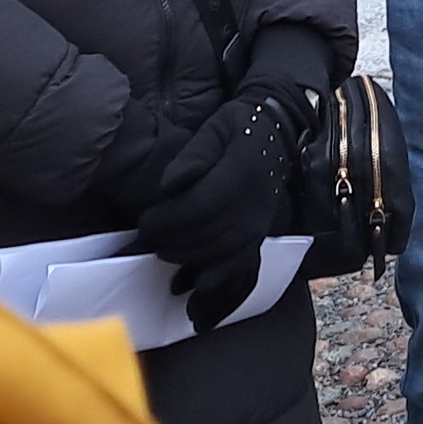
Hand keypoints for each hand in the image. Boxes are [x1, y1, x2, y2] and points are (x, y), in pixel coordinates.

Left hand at [134, 88, 298, 330]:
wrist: (277, 133)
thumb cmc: (239, 127)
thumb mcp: (215, 127)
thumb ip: (192, 155)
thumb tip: (169, 185)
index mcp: (240, 174)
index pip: (199, 206)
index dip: (168, 220)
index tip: (144, 224)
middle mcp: (253, 206)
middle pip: (209, 236)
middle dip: (172, 245)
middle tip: (144, 246)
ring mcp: (259, 225)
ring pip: (224, 257)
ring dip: (192, 266)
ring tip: (165, 264)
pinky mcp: (260, 237)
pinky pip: (244, 269)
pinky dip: (222, 287)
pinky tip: (198, 296)